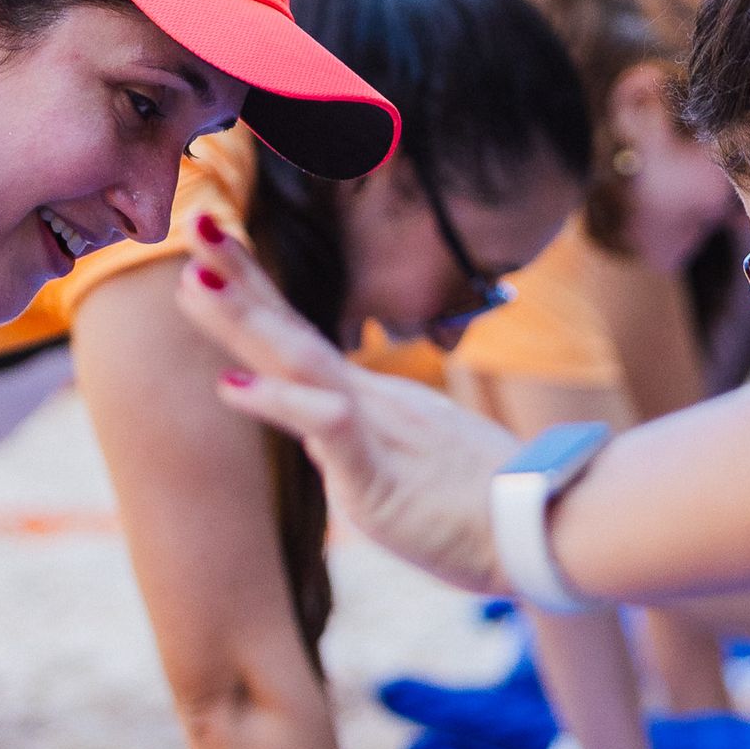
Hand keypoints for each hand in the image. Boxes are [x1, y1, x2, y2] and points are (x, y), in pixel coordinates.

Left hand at [178, 217, 518, 594]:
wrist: (554, 530)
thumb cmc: (498, 512)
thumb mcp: (425, 476)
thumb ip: (381, 456)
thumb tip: (348, 448)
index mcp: (376, 406)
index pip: (303, 341)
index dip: (258, 294)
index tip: (212, 253)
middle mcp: (372, 404)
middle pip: (293, 333)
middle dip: (240, 278)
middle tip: (195, 218)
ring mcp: (377, 432)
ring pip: (302, 362)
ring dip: (245, 321)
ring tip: (194, 280)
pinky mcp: (380, 474)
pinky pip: (325, 427)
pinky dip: (278, 402)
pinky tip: (230, 386)